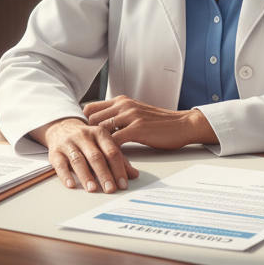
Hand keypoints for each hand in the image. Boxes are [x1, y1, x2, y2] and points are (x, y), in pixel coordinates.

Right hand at [31, 117, 138, 192]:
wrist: (62, 126)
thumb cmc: (87, 139)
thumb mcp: (104, 144)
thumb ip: (119, 158)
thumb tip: (134, 175)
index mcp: (100, 133)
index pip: (112, 152)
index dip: (118, 168)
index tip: (123, 184)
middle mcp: (84, 136)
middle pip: (96, 156)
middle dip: (104, 174)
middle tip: (110, 189)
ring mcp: (69, 143)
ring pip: (78, 160)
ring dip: (85, 175)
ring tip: (92, 189)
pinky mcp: (55, 152)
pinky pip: (59, 164)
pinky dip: (65, 175)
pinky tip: (71, 184)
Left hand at [81, 95, 216, 149]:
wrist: (183, 124)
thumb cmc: (161, 123)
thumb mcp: (137, 114)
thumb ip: (120, 117)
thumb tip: (103, 129)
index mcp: (122, 101)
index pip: (90, 108)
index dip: (83, 123)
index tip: (80, 138)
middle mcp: (123, 105)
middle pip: (91, 119)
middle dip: (85, 136)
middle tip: (82, 152)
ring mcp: (130, 116)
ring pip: (100, 130)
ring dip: (94, 147)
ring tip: (89, 161)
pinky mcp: (137, 128)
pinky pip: (114, 141)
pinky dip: (107, 153)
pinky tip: (106, 163)